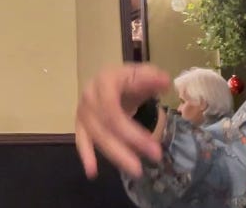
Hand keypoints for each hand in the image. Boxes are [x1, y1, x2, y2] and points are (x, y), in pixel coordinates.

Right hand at [74, 63, 170, 178]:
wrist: (110, 80)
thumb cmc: (128, 80)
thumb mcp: (142, 74)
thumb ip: (152, 78)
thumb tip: (165, 81)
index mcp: (104, 82)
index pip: (113, 111)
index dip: (132, 132)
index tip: (155, 148)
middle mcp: (89, 96)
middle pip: (105, 126)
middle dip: (129, 145)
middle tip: (153, 158)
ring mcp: (82, 111)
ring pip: (96, 136)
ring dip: (115, 155)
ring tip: (136, 171)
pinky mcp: (80, 124)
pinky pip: (82, 141)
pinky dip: (86, 156)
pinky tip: (92, 172)